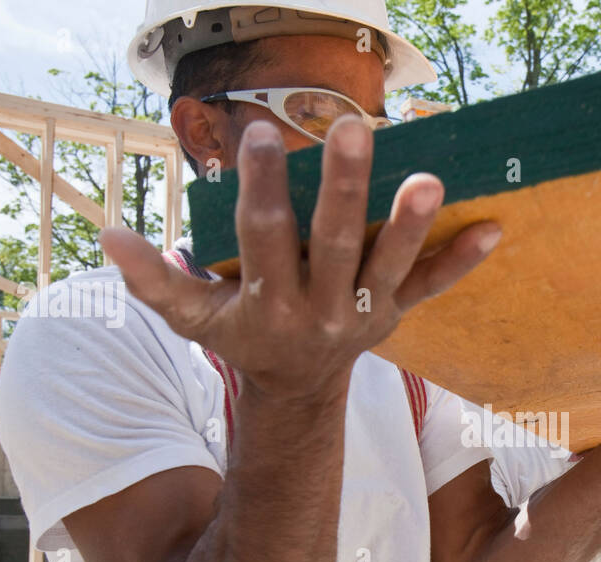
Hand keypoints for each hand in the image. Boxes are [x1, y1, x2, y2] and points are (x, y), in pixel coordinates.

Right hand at [100, 118, 501, 401]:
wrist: (297, 393)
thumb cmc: (242, 338)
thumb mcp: (192, 321)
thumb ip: (154, 282)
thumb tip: (106, 234)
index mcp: (268, 302)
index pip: (262, 238)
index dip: (258, 189)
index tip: (255, 132)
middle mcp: (319, 309)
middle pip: (332, 244)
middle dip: (341, 189)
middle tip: (352, 129)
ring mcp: (363, 314)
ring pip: (389, 266)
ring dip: (409, 226)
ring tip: (429, 180)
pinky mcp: (396, 316)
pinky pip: (431, 289)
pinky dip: (460, 263)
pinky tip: (494, 229)